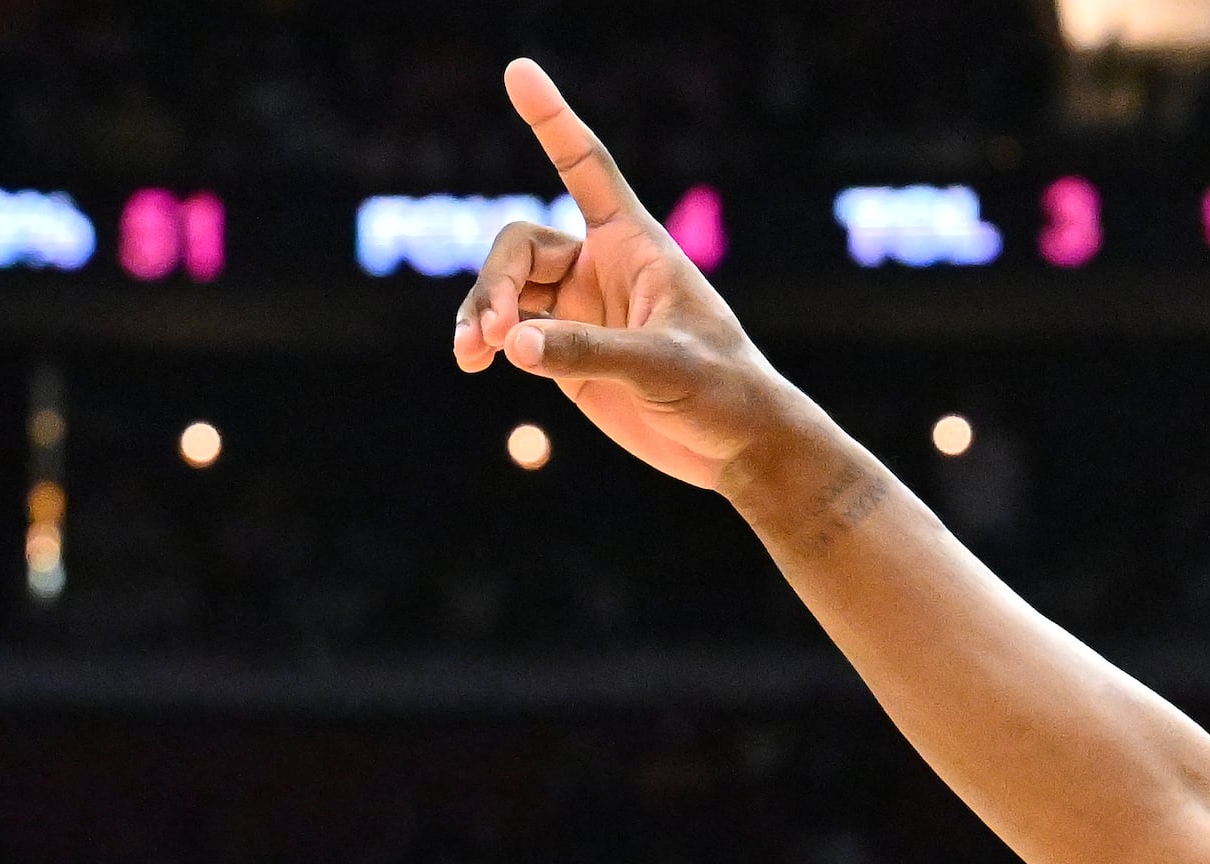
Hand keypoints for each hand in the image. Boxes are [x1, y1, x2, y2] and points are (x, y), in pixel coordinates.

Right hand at [446, 62, 801, 492]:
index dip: (553, 120)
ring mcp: (578, 312)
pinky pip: (509, 334)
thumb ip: (587, 352)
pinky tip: (473, 362)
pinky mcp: (565, 355)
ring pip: (505, 292)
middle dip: (496, 282)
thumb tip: (511, 344)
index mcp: (634, 245)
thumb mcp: (662, 365)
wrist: (737, 448)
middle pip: (519, 247)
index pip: (584, 167)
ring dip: (481, 315)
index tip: (519, 70)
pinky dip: (485, 343)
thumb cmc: (722, 391)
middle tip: (492, 331)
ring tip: (471, 353)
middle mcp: (600, 268)